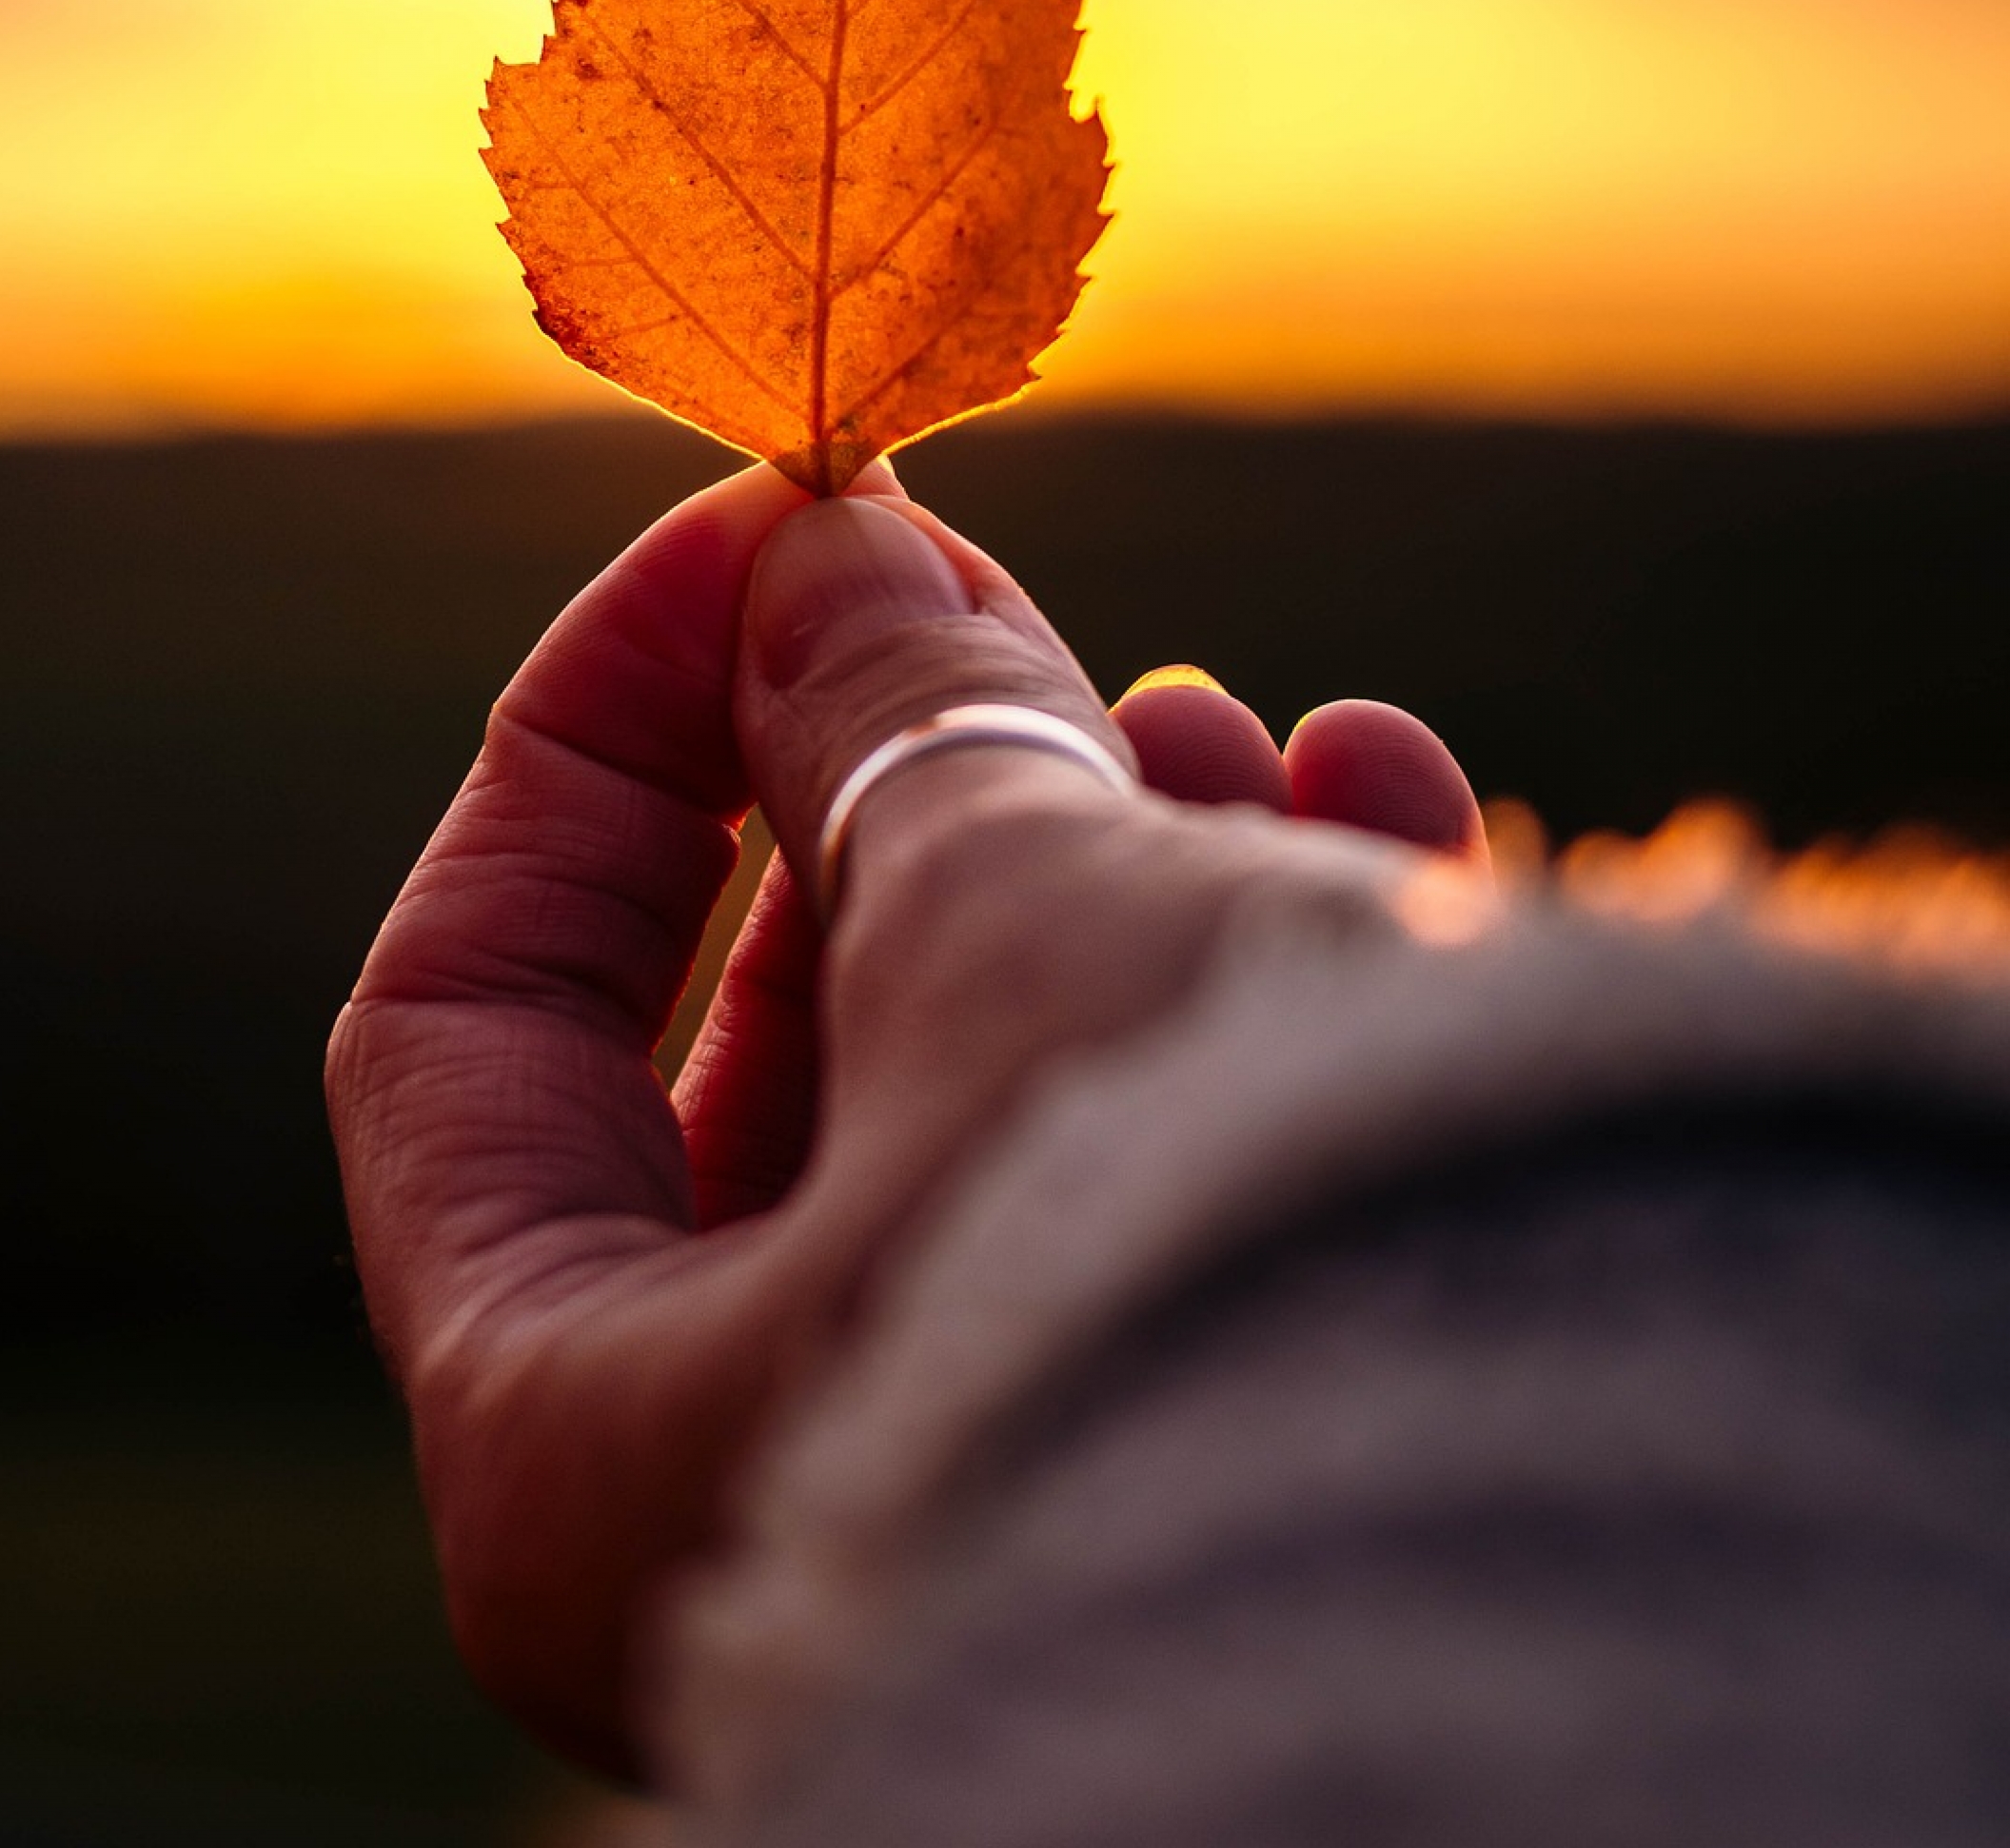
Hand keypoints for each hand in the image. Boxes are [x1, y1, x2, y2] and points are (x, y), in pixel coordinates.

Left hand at [326, 466, 1486, 1779]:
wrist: (1602, 1536)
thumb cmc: (1181, 1255)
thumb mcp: (998, 924)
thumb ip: (881, 723)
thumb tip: (822, 557)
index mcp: (574, 1441)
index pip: (468, 1014)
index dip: (596, 733)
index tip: (753, 535)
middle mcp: (752, 1519)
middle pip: (766, 1057)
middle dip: (901, 796)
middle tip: (996, 611)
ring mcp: (986, 1500)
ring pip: (997, 1105)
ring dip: (1109, 867)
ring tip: (1234, 721)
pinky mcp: (1218, 1465)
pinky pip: (1179, 1185)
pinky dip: (1257, 985)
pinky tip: (1378, 801)